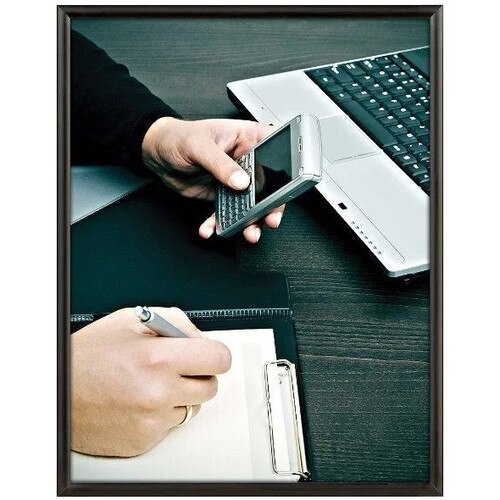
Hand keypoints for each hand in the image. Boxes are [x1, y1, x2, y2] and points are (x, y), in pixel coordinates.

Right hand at [71, 307, 230, 456]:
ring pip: (191, 407)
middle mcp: (158, 392)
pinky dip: (161, 413)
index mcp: (158, 357)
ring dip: (178, 395)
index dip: (215, 354)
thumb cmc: (90, 355)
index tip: (209, 355)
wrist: (58, 390)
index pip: (219, 359)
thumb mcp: (133, 319)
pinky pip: (171, 425)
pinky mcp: (144, 440)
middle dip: (198, 375)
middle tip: (178, 367)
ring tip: (150, 383)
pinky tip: (139, 400)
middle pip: (210, 387)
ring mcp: (151, 420)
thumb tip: (200, 339)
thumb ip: (177, 323)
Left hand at [142, 117, 285, 242]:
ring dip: (249, 221)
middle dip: (269, 206)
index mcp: (247, 139)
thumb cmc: (177, 137)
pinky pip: (227, 212)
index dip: (285, 172)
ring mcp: (234, 180)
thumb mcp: (199, 146)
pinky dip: (220, 223)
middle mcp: (245, 161)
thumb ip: (221, 164)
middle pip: (267, 186)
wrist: (156, 154)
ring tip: (247, 232)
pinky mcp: (222, 195)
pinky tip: (211, 229)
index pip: (275, 154)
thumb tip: (241, 181)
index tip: (285, 190)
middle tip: (269, 220)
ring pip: (250, 203)